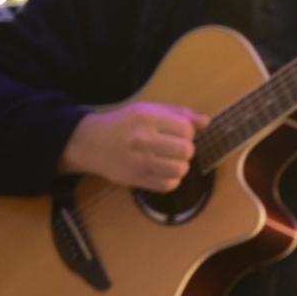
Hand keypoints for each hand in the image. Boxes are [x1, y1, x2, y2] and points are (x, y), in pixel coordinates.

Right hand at [59, 102, 207, 191]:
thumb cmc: (124, 123)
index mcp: (147, 118)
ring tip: (170, 160)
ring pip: (180, 170)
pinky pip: (168, 185)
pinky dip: (171, 180)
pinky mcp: (136, 179)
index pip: (186, 130)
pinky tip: (163, 171)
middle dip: (186, 149)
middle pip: (186, 151)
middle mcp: (143, 139)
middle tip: (174, 147)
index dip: (187, 132)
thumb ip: (179, 114)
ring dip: (180, 165)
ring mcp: (139, 162)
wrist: (90, 143)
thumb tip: (206, 122)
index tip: (177, 133)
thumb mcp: (148, 109)